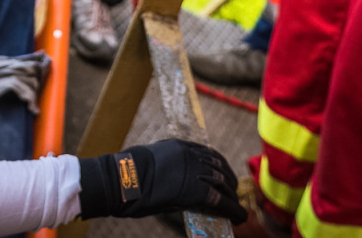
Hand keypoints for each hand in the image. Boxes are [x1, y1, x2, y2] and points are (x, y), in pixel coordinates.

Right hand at [78, 139, 246, 223]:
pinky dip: (232, 209)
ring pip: (222, 182)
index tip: (224, 174)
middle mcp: (190, 155)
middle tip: (234, 191)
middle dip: (229, 179)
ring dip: (232, 196)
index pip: (208, 153)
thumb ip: (169, 169)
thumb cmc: (128, 175)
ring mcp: (194, 170)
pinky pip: (220, 199)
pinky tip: (238, 216)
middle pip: (219, 165)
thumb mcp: (153, 164)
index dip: (220, 165)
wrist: (122, 180)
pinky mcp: (196, 189)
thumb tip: (175, 182)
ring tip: (237, 207)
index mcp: (179, 146)